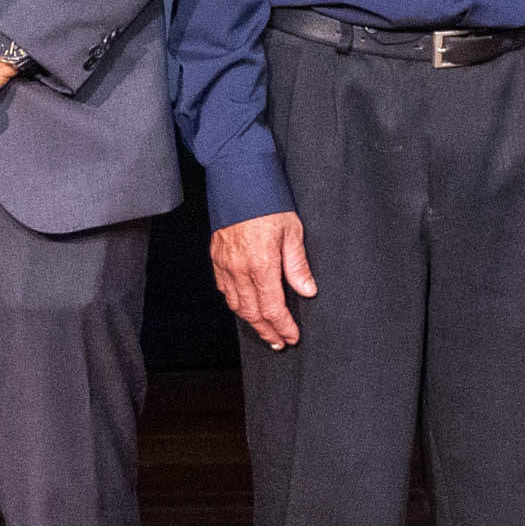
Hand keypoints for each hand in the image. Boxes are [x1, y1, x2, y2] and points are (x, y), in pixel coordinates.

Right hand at [208, 208, 314, 349]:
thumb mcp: (292, 232)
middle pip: (253, 312)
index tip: (291, 337)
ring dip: (251, 321)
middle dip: (267, 331)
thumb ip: (298, 265)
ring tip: (265, 331)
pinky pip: (224, 289)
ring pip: (236, 304)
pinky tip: (244, 307)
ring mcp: (225, 265)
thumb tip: (307, 291)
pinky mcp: (217, 258)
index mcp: (262, 265)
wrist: (238, 182)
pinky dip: (235, 303)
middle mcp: (240, 269)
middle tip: (278, 343)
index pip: (273, 308)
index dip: (283, 326)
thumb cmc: (268, 203)